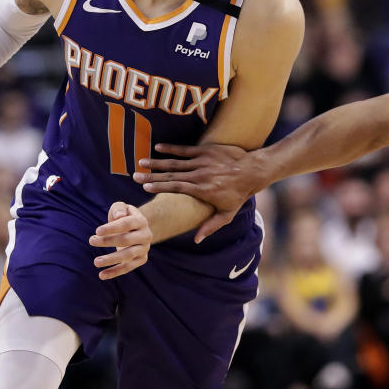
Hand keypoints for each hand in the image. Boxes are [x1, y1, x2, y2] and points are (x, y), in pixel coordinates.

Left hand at [88, 202, 151, 278]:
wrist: (137, 229)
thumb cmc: (124, 216)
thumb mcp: (121, 208)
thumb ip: (119, 208)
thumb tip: (119, 216)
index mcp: (141, 221)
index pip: (126, 224)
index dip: (112, 228)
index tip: (97, 231)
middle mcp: (146, 235)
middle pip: (126, 240)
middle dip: (108, 241)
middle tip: (91, 241)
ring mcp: (144, 249)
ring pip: (128, 256)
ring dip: (111, 259)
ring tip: (96, 262)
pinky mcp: (141, 260)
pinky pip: (127, 267)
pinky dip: (114, 272)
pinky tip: (102, 275)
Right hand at [133, 143, 262, 242]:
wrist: (253, 171)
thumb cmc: (239, 194)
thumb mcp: (227, 214)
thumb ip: (210, 226)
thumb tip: (196, 240)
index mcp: (202, 190)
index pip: (176, 188)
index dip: (159, 187)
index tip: (145, 187)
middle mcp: (200, 175)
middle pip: (171, 176)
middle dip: (151, 175)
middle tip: (135, 176)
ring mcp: (202, 162)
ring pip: (175, 162)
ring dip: (157, 162)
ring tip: (141, 163)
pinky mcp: (206, 151)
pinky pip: (185, 149)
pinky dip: (171, 148)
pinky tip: (157, 147)